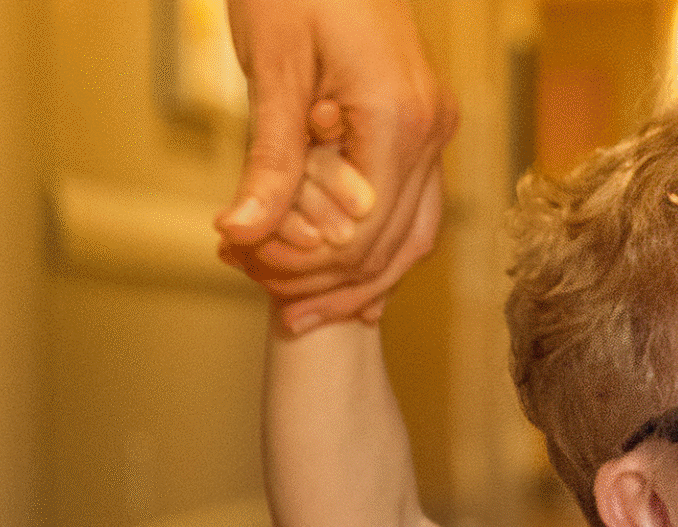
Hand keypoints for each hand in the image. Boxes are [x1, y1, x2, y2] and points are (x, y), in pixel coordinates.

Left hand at [216, 0, 457, 332]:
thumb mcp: (274, 70)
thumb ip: (269, 160)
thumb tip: (241, 233)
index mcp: (400, 120)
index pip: (362, 232)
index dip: (304, 266)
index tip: (242, 264)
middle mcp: (432, 132)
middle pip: (392, 245)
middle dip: (329, 283)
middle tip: (271, 305)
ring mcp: (435, 130)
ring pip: (413, 234)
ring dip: (358, 276)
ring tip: (300, 304)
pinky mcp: (423, 124)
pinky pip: (413, 205)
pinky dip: (379, 244)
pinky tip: (348, 278)